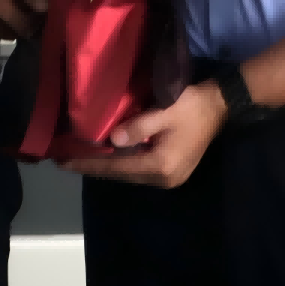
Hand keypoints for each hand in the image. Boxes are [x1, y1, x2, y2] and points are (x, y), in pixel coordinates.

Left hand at [60, 80, 227, 187]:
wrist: (221, 106)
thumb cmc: (192, 106)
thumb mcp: (165, 111)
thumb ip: (138, 126)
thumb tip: (111, 140)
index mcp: (160, 166)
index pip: (115, 167)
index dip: (88, 164)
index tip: (63, 162)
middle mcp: (163, 179)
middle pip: (120, 175)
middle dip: (93, 167)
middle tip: (64, 160)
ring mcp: (169, 178)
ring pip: (128, 174)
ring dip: (106, 167)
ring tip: (80, 159)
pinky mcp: (171, 172)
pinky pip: (139, 171)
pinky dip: (120, 164)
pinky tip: (107, 157)